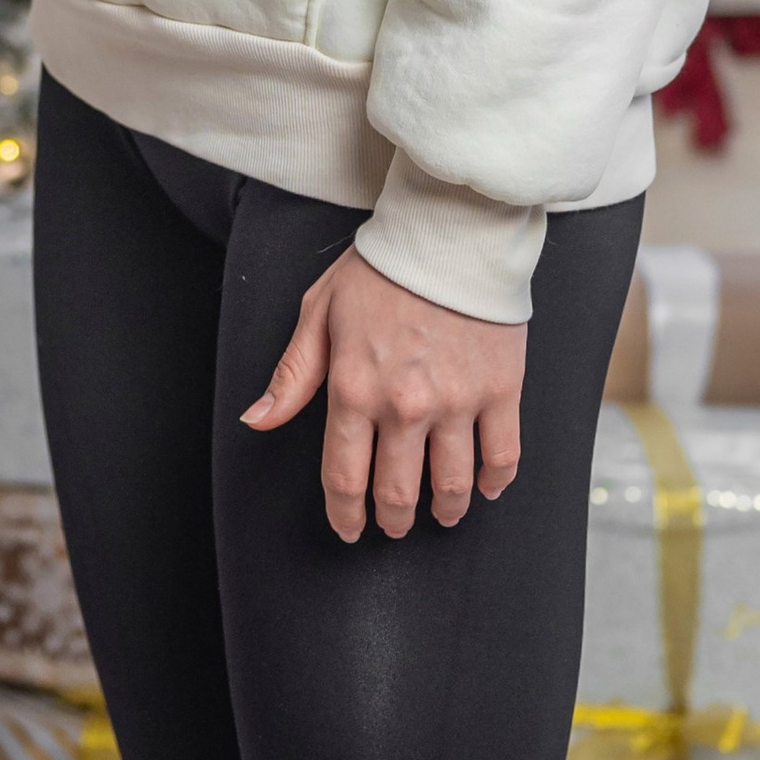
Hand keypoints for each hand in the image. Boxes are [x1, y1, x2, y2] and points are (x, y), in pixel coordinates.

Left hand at [242, 246, 525, 541]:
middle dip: (391, 519)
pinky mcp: (501, 391)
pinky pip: (501, 457)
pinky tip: (483, 487)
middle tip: (391, 524)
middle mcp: (404, 405)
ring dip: (443, 510)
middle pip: (397, 492)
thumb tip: (257, 420)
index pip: (344, 476)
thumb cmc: (380, 268)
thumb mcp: (320, 311)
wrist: (448, 232)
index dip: (345, 513)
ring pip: (451, 485)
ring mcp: (456, 402)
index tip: (349, 528)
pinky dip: (492, 483)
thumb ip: (293, 374)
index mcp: (354, 388)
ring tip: (439, 513)